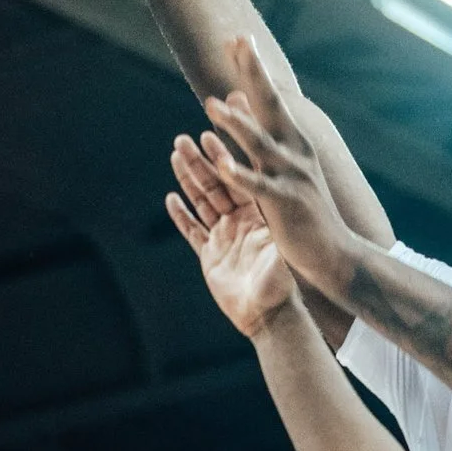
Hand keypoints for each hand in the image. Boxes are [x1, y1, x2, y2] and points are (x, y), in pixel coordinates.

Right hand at [165, 137, 300, 338]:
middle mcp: (240, 223)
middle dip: (199, 162)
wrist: (269, 317)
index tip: (210, 132)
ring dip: (188, 180)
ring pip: (201, 203)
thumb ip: (269, 226)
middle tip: (183, 138)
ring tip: (175, 156)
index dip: (223, 157)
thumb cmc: (279, 286)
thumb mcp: (276, 252)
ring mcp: (224, 238)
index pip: (238, 178)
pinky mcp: (210, 257)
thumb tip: (275, 198)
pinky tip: (171, 198)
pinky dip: (182, 216)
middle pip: (215, 186)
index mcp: (257, 216)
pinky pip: (193, 232)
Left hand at [195, 39, 360, 299]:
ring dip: (236, 124)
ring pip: (259, 144)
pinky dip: (240, 175)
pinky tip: (221, 165)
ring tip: (211, 104)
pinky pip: (257, 187)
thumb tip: (236, 95)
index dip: (253, 67)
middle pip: (270, 105)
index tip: (238, 37)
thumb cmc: (304, 210)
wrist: (333, 254)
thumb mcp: (281, 164)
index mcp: (293, 141)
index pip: (269, 97)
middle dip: (254, 73)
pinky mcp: (285, 203)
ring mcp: (292, 176)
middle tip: (237, 42)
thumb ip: (258, 130)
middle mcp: (295, 151)